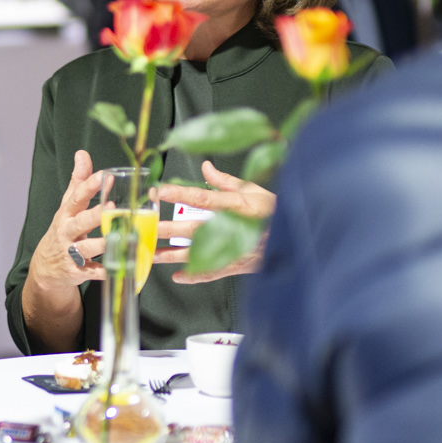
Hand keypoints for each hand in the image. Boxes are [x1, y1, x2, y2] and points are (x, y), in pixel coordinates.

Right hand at [27, 150, 113, 295]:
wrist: (46, 268)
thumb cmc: (63, 231)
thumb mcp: (67, 207)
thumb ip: (77, 182)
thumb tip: (82, 154)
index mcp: (66, 215)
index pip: (76, 198)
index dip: (90, 186)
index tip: (105, 175)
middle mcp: (67, 233)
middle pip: (80, 223)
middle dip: (94, 216)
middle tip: (114, 208)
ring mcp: (71, 254)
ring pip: (87, 248)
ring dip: (103, 243)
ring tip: (121, 237)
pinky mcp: (78, 272)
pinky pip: (93, 272)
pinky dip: (106, 271)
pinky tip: (121, 266)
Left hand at [152, 162, 272, 283]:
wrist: (294, 239)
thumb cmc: (274, 212)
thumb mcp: (254, 190)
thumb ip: (225, 181)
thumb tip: (205, 166)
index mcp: (236, 206)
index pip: (202, 198)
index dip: (179, 194)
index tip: (159, 191)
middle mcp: (233, 228)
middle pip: (194, 228)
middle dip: (168, 228)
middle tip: (147, 226)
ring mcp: (234, 249)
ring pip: (198, 254)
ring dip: (173, 254)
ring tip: (152, 253)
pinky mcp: (237, 265)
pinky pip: (212, 273)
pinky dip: (194, 276)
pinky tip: (177, 276)